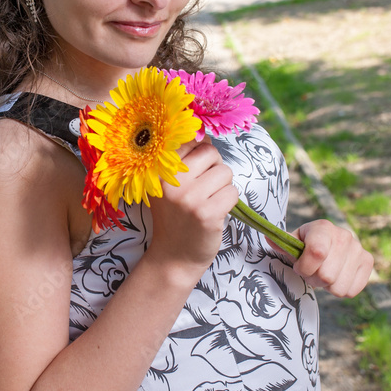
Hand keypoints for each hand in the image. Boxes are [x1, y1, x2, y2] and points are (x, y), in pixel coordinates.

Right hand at [147, 137, 239, 274]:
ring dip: (223, 186)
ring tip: (208, 201)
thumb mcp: (168, 183)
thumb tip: (205, 133)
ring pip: (225, 172)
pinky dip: (229, 202)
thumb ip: (181, 157)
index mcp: (158, 168)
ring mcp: (189, 198)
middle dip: (214, 168)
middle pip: (211, 152)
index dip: (199, 150)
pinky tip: (214, 212)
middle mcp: (170, 180)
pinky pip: (233, 192)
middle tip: (202, 188)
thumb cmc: (176, 214)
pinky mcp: (207, 213)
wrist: (174, 256)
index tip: (194, 169)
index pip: (189, 139)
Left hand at [278, 220, 373, 297]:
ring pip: (338, 287)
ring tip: (324, 274)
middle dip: (314, 279)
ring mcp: (358, 249)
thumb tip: (269, 239)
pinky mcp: (368, 262)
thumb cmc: (305, 246)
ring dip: (327, 286)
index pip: (317, 252)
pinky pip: (351, 291)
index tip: (299, 267)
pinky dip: (340, 290)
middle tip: (311, 272)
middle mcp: (344, 236)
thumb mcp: (293, 243)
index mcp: (323, 228)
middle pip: (326, 275)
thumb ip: (282, 244)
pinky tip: (336, 277)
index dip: (304, 267)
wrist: (327, 244)